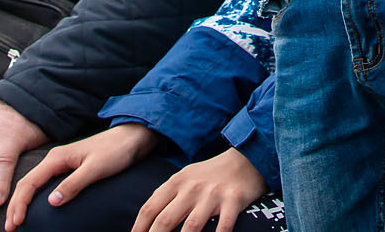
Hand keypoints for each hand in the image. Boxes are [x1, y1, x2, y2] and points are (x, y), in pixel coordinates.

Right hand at [5, 123, 162, 229]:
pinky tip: (36, 210)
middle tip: (10, 229)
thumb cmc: (116, 151)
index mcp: (57, 158)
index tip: (16, 223)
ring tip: (17, 222)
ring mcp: (61, 164)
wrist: (132, 138)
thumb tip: (51, 202)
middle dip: (16, 207)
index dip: (20, 204)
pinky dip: (35, 199)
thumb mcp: (96, 168)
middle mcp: (55, 160)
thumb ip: (74, 184)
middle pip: (27, 184)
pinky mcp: (69, 170)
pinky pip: (45, 185)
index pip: (30, 183)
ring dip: (23, 203)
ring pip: (35, 185)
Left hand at [132, 148, 267, 231]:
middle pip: (165, 220)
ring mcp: (212, 195)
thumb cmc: (211, 175)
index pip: (150, 209)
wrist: (246, 159)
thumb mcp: (186, 177)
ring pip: (191, 227)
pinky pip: (223, 228)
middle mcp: (192, 188)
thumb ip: (167, 196)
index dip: (138, 229)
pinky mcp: (233, 201)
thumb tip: (146, 220)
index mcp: (176, 182)